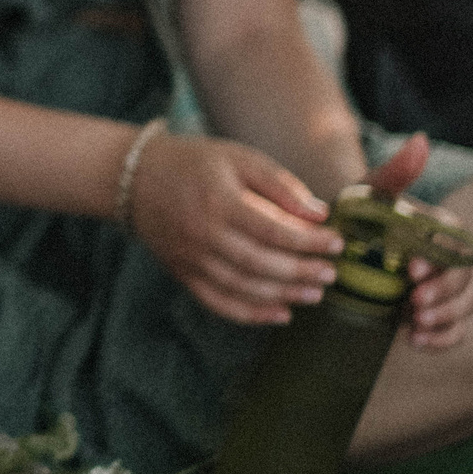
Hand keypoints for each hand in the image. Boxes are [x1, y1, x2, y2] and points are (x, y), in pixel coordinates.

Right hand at [127, 133, 343, 324]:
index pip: (273, 230)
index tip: (337, 242)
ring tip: (315, 294)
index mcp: (219, 201)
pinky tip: (281, 315)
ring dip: (284, 295)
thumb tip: (320, 214)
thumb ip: (279, 185)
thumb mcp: (238, 158)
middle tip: (331, 274)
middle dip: (302, 272)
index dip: (309, 241)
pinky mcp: (183, 273)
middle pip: (261, 264)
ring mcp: (191, 258)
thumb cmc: (194, 162)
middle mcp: (203, 234)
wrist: (134, 178)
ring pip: (244, 287)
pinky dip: (251, 314)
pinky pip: (219, 302)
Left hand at [360, 133, 472, 350]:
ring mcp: (442, 286)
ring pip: (467, 304)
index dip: (440, 258)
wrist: (333, 252)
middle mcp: (445, 256)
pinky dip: (444, 338)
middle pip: (466, 276)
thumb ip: (394, 173)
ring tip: (416, 322)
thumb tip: (421, 140)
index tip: (411, 271)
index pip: (454, 240)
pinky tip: (417, 340)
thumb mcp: (365, 194)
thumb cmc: (352, 218)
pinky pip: (456, 330)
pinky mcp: (434, 313)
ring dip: (447, 316)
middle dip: (445, 292)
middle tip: (415, 303)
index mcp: (434, 226)